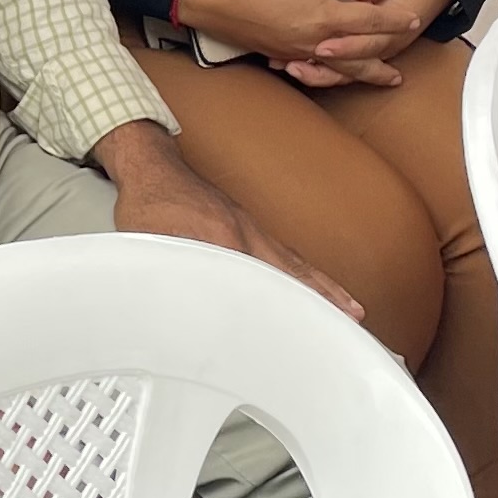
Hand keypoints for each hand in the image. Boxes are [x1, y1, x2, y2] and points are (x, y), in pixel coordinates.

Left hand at [88, 119, 362, 321]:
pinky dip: (309, 272)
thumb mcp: (146, 240)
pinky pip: (288, 254)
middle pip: (292, 275)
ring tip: (351, 311)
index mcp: (222, 240)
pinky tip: (320, 284)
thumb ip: (164, 270)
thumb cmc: (148, 201)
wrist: (152, 164)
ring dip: (324, 290)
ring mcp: (252, 229)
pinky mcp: (250, 227)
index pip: (259, 285)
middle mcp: (246, 235)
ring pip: (296, 264)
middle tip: (348, 327)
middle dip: (320, 303)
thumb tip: (172, 302)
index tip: (300, 333)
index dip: (279, 312)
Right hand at [178, 0, 422, 82]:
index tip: (410, 19)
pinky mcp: (276, 53)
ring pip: (337, 69)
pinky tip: (334, 74)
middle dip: (385, 58)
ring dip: (363, 74)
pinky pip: (312, 69)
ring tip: (381, 78)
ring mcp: (292, 51)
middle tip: (402, 62)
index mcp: (320, 16)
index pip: (368, 21)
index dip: (393, 20)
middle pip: (359, 55)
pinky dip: (330, 75)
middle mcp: (310, 41)